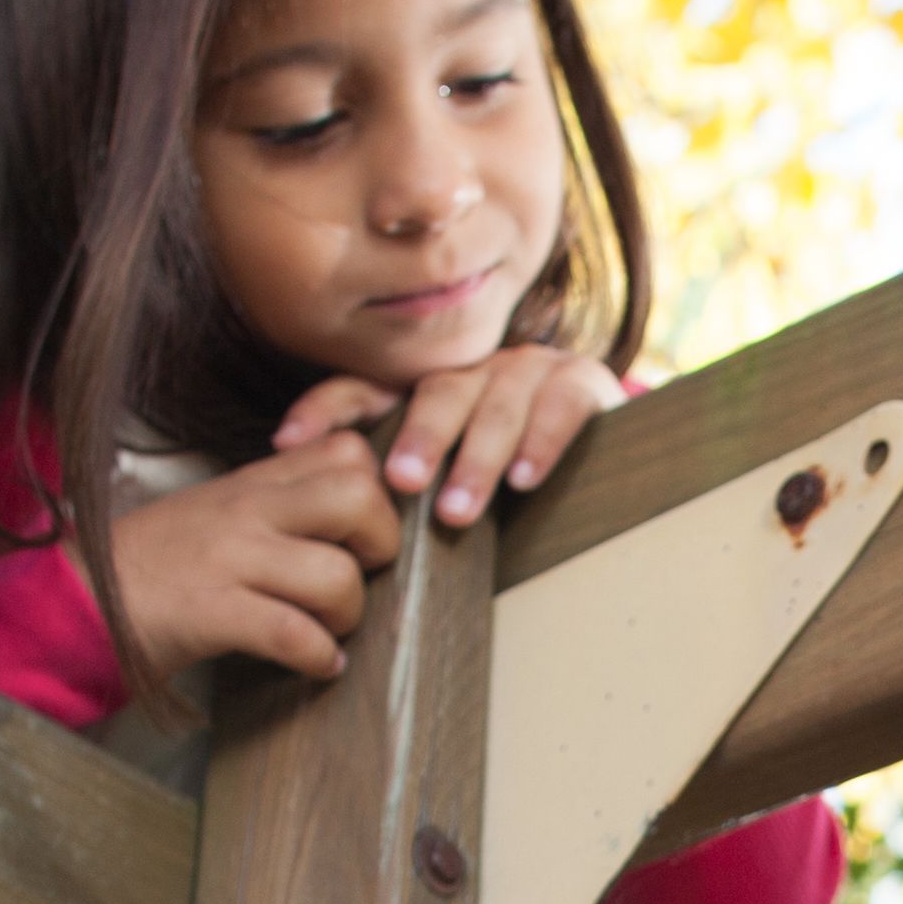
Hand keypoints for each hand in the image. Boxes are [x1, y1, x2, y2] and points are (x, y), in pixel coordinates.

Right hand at [103, 440, 397, 692]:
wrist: (77, 599)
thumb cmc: (155, 564)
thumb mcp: (220, 512)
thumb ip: (280, 502)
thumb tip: (358, 514)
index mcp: (253, 482)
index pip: (347, 451)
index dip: (377, 491)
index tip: (362, 532)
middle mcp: (246, 510)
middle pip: (358, 495)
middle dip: (379, 545)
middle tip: (360, 576)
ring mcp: (229, 559)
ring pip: (334, 575)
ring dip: (347, 615)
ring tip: (330, 631)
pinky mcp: (212, 613)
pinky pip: (292, 634)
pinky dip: (318, 658)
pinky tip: (316, 666)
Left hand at [281, 342, 633, 528]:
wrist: (615, 454)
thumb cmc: (515, 479)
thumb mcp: (451, 481)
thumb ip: (405, 491)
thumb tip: (326, 535)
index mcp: (429, 388)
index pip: (368, 388)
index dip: (326, 410)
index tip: (287, 442)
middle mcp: (475, 369)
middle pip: (438, 392)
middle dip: (419, 438)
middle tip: (401, 484)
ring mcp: (530, 370)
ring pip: (497, 402)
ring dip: (476, 457)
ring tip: (459, 510)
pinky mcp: (583, 383)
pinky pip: (560, 405)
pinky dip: (542, 443)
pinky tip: (525, 479)